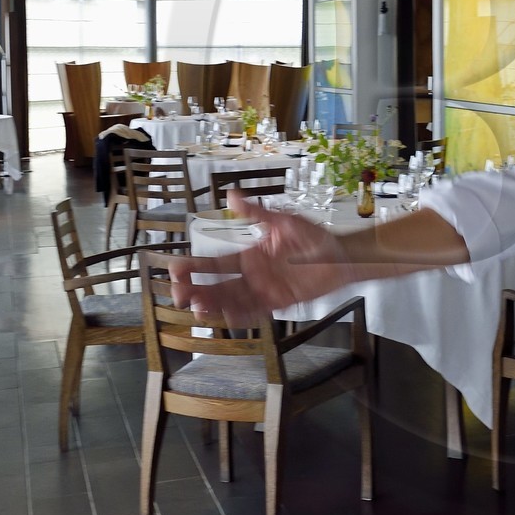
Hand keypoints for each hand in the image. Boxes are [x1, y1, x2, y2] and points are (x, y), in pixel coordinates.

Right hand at [166, 190, 356, 324]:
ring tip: (197, 307)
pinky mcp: (279, 303)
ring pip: (232, 301)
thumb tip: (231, 196)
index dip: (195, 267)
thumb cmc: (314, 236)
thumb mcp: (283, 221)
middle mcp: (253, 275)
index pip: (216, 263)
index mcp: (250, 255)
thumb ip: (257, 213)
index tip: (174, 268)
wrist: (340, 255)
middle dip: (197, 289)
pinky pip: (255, 312)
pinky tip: (225, 318)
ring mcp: (264, 290)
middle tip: (178, 292)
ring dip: (214, 304)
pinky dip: (240, 315)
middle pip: (218, 285)